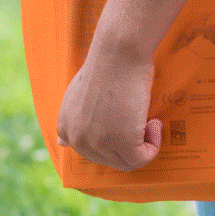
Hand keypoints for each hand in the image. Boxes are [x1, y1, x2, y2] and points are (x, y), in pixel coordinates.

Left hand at [56, 39, 161, 171]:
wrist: (119, 53)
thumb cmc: (106, 66)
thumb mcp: (78, 95)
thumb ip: (73, 120)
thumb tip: (61, 143)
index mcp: (65, 127)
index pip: (90, 151)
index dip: (110, 141)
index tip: (123, 123)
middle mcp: (77, 139)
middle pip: (109, 160)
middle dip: (128, 144)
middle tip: (138, 118)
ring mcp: (98, 143)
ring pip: (127, 163)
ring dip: (143, 144)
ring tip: (148, 120)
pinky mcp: (122, 143)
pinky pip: (143, 158)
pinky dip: (153, 144)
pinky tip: (153, 122)